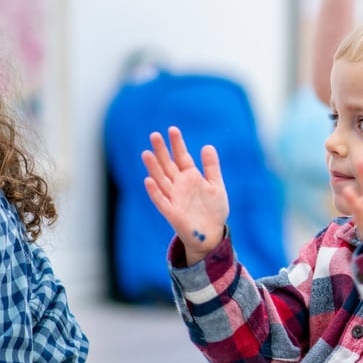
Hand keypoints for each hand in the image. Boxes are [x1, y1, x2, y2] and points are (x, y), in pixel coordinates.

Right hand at [140, 126, 228, 263]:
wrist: (213, 233)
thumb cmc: (213, 209)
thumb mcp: (216, 185)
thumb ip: (211, 167)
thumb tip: (207, 146)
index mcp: (190, 177)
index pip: (181, 157)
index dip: (177, 144)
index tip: (172, 129)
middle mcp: (179, 185)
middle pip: (168, 165)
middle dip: (162, 151)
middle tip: (154, 135)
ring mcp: (174, 198)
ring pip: (161, 180)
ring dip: (153, 168)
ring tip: (146, 153)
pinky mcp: (171, 212)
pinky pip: (161, 201)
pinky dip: (155, 192)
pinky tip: (149, 180)